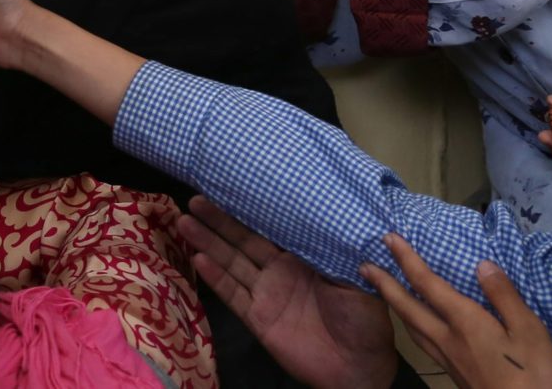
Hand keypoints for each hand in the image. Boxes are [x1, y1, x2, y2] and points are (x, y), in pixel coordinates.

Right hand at [177, 195, 396, 388]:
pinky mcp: (258, 318)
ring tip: (185, 222)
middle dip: (220, 220)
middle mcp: (281, 270)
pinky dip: (216, 277)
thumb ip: (333, 245)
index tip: (230, 185)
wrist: (359, 366)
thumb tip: (319, 209)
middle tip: (196, 199)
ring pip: (232, 262)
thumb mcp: (356, 273)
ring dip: (209, 243)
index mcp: (305, 256)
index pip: (273, 226)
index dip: (252, 208)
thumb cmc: (365, 318)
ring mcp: (267, 294)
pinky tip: (199, 259)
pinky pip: (234, 294)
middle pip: (244, 240)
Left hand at [361, 235, 551, 388]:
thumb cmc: (533, 374)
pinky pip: (422, 342)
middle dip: (384, 284)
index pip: (427, 284)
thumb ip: (504, 296)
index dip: (405, 259)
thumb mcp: (530, 330)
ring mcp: (448, 359)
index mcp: (465, 322)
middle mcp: (448, 339)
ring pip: (411, 328)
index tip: (387, 238)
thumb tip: (481, 264)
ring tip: (383, 292)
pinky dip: (411, 325)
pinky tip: (417, 327)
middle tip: (363, 266)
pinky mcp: (454, 374)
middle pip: (407, 307)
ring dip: (394, 305)